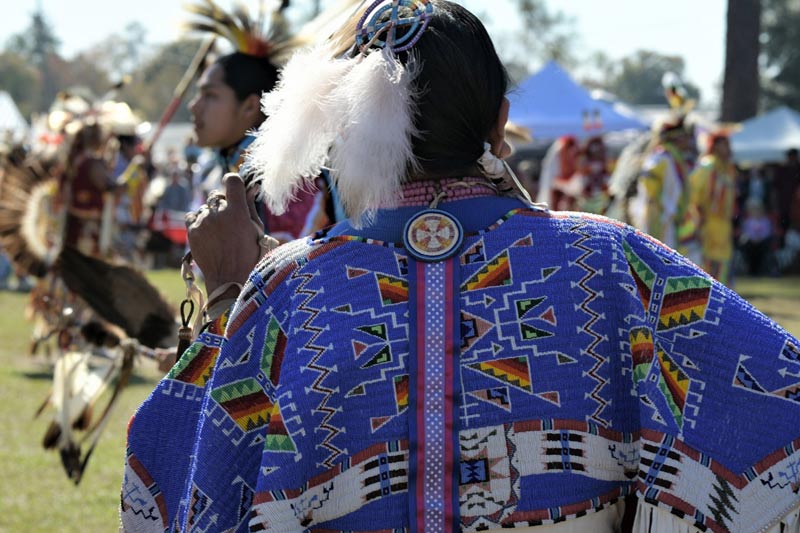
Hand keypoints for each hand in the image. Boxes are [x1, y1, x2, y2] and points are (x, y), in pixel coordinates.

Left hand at [185, 173, 263, 294]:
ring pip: (205, 207)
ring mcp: (203, 222)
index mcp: (238, 212)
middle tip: (229, 220)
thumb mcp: (257, 231)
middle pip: (217, 195)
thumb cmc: (250, 256)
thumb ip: (251, 207)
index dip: (234, 183)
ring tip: (219, 232)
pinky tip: (208, 232)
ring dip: (211, 214)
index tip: (236, 190)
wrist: (230, 280)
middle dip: (223, 204)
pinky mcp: (192, 231)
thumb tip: (251, 188)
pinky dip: (199, 221)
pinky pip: (193, 216)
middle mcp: (218, 214)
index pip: (232, 181)